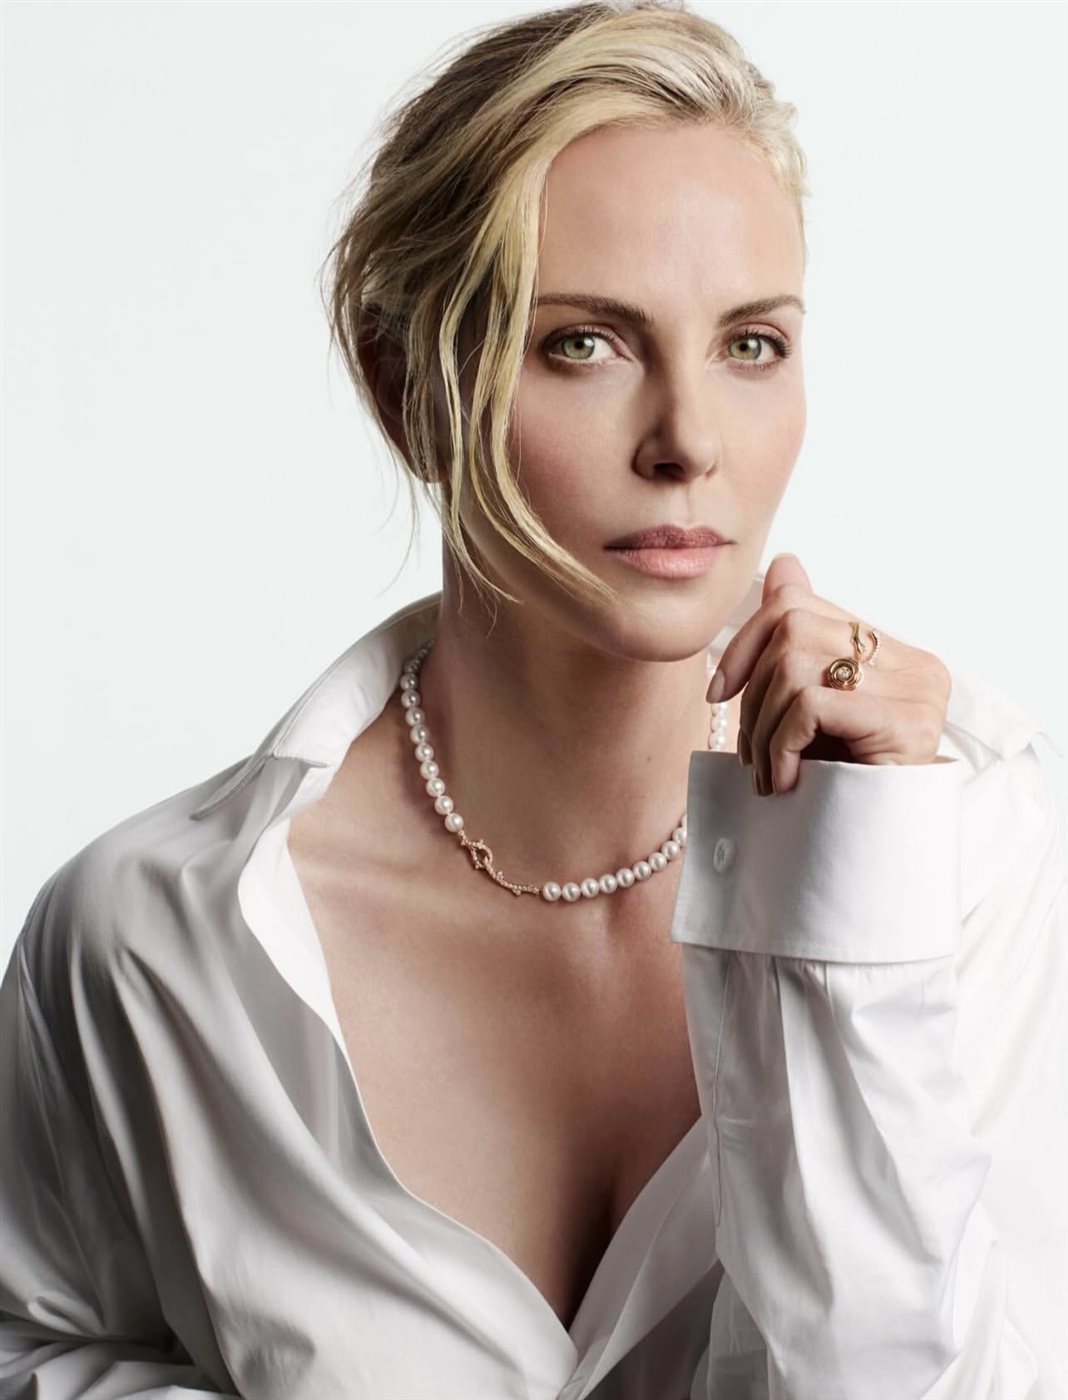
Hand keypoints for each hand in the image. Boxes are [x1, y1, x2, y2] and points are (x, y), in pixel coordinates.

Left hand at [706, 554, 951, 795]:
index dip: (745, 643)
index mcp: (894, 653)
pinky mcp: (905, 721)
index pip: (801, 606)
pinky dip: (781, 744)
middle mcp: (914, 663)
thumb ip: (799, 645)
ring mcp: (916, 690)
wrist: (873, 860)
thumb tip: (786, 563)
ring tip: (769, 773)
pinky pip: (810, 704)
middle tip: (752, 752)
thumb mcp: (809, 714)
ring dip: (763, 725)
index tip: (719, 693)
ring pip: (794, 664)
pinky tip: (788, 782)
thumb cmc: (838, 789)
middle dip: (751, 690)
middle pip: (792, 627)